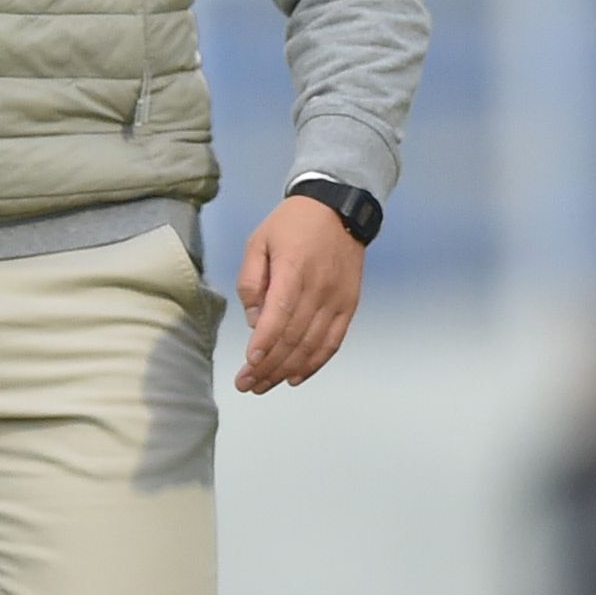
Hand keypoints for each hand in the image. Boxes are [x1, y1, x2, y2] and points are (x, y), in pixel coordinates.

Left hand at [233, 196, 366, 394]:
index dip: (264, 344)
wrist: (340, 209)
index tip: (249, 364)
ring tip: (263, 385)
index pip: (279, 316)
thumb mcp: (258, 241)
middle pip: (293, 338)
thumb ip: (251, 281)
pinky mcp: (349, 306)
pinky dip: (314, 363)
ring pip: (311, 345)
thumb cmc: (292, 224)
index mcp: (293, 270)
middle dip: (268, 366)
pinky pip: (332, 342)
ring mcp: (337, 300)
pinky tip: (295, 377)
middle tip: (246, 385)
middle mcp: (318, 289)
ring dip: (287, 370)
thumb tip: (255, 322)